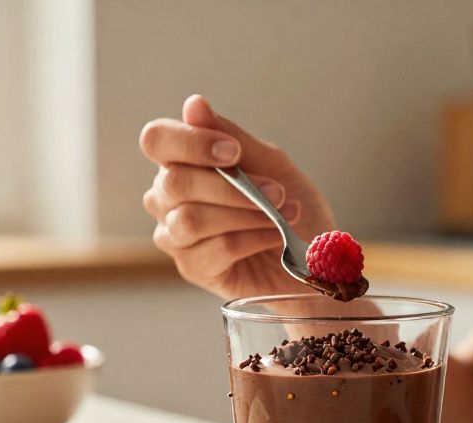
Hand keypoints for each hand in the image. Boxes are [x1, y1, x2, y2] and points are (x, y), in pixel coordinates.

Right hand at [140, 95, 336, 300]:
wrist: (316, 256)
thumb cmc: (288, 205)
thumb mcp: (270, 164)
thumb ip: (232, 137)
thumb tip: (193, 104)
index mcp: (181, 162)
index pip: (157, 140)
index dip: (190, 142)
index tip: (232, 151)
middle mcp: (167, 198)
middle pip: (175, 182)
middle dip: (232, 186)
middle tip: (278, 191)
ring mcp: (176, 236)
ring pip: (191, 219)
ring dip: (246, 214)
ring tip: (284, 214)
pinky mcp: (193, 268)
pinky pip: (215, 248)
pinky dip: (253, 238)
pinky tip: (277, 236)